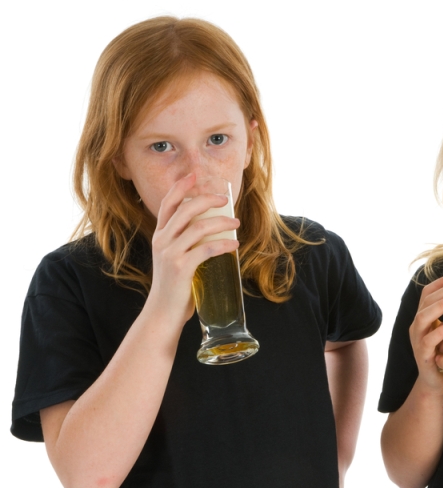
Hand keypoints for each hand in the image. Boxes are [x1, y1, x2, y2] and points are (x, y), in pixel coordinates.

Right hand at [148, 173, 240, 329]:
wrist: (163, 312)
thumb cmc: (175, 285)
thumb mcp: (174, 258)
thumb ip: (186, 242)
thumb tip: (214, 230)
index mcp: (160, 236)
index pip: (168, 204)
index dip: (181, 187)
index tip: (194, 175)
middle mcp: (162, 241)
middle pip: (185, 210)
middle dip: (207, 200)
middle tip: (225, 200)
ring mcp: (170, 254)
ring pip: (199, 227)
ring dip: (222, 222)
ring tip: (236, 224)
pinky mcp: (181, 268)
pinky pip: (206, 249)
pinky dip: (223, 245)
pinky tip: (235, 245)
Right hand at [408, 272, 442, 396]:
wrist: (439, 382)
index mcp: (425, 317)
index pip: (429, 293)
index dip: (442, 282)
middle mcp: (418, 326)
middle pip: (426, 301)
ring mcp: (418, 340)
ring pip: (423, 318)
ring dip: (440, 306)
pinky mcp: (422, 355)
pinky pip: (428, 340)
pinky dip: (439, 331)